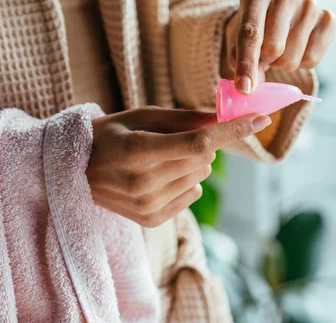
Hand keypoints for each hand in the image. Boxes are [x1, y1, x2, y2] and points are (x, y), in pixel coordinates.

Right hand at [86, 107, 270, 226]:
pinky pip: (192, 194)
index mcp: (138, 151)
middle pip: (204, 160)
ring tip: (160, 158)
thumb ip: (185, 119)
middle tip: (175, 138)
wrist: (74, 170)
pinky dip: (185, 181)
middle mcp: (143, 183)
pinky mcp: (151, 219)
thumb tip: (223, 118)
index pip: (199, 143)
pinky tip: (158, 176)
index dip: (233, 131)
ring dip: (193, 163)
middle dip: (204, 144)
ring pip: (201, 177)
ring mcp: (147, 205)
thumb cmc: (110, 135)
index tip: (261, 118)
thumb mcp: (142, 116)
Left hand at [222, 0, 335, 93]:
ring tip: (281, 48)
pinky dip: (301, 63)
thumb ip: (240, 61)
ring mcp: (310, 3)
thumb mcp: (237, 39)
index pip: (250, 33)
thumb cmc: (254, 27)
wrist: (276, 12)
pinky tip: (297, 47)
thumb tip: (253, 86)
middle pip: (273, 48)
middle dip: (265, 61)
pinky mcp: (328, 18)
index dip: (247, 64)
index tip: (244, 89)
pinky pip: (312, 59)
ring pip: (292, 58)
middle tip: (264, 54)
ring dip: (282, 63)